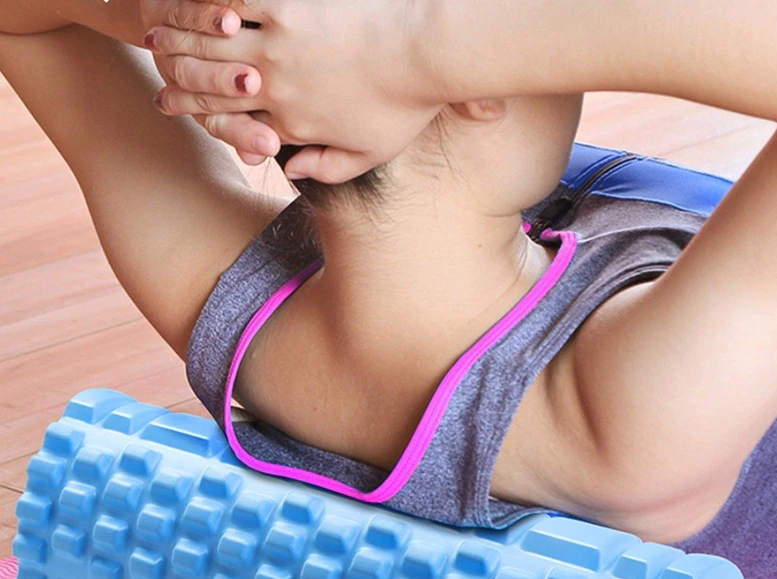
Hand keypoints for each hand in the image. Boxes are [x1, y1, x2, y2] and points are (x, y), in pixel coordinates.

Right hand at [143, 0, 447, 181]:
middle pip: (211, 80)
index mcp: (290, 122)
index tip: (170, 101)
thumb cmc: (405, 105)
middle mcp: (275, 85)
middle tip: (154, 65)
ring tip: (156, 25)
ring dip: (180, 33)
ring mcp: (279, 41)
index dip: (195, 109)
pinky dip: (212, 1)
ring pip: (213, 40)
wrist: (429, 50)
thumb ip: (327, 167)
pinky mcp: (288, 1)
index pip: (228, 118)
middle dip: (176, 72)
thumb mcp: (369, 155)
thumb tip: (292, 170)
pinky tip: (197, 1)